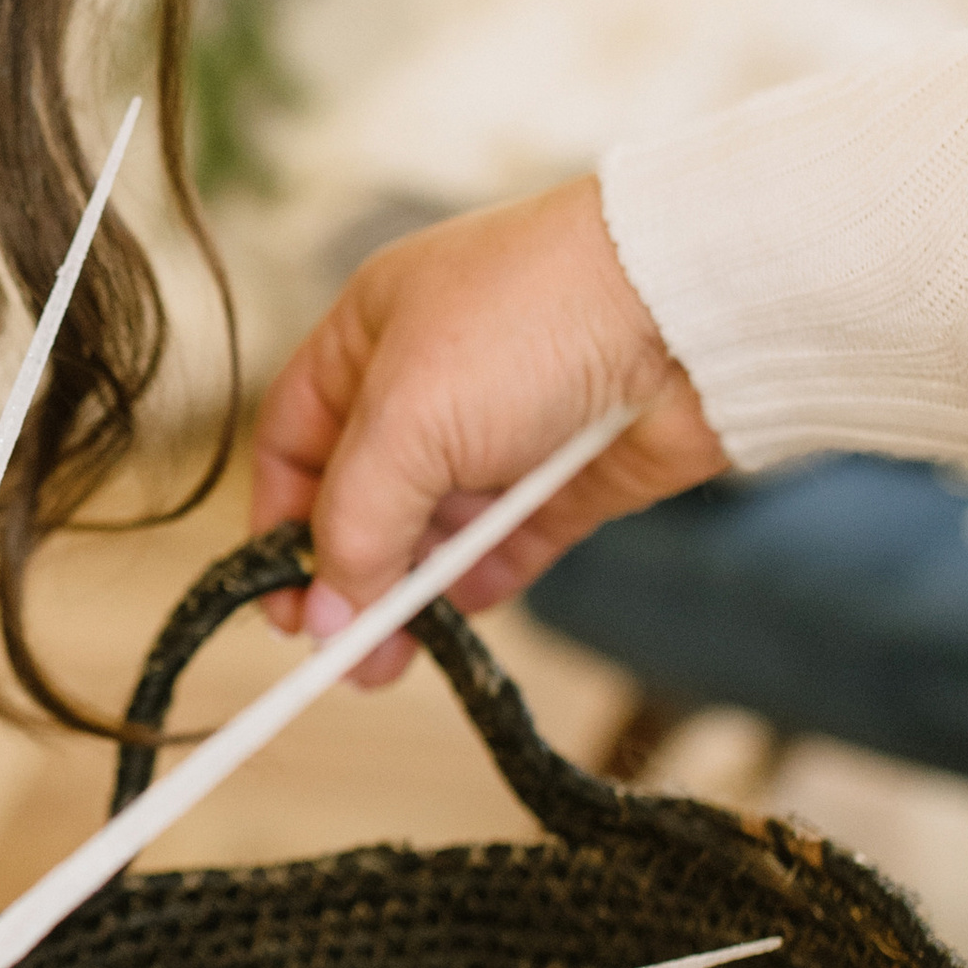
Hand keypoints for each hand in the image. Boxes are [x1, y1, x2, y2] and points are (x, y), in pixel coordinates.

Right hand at [250, 179, 725, 684]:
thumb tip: (323, 615)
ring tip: (395, 657)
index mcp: (371, 335)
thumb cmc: (534, 319)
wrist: (690, 311)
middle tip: (341, 650)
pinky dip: (481, 581)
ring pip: (434, 531)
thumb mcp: (405, 421)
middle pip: (362, 497)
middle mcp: (431, 381)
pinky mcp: (568, 477)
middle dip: (346, 576)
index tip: (278, 602)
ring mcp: (503, 430)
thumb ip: (353, 525)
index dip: (276, 522)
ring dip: (410, 593)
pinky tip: (461, 613)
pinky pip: (508, 546)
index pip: (295, 441)